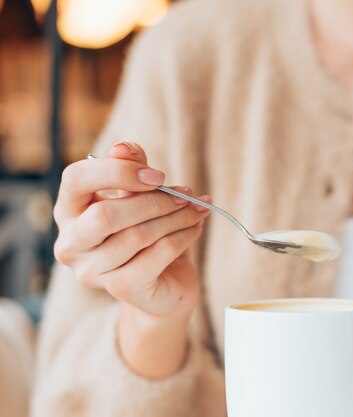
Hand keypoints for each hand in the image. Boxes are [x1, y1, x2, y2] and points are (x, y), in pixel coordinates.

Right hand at [54, 142, 209, 318]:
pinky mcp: (121, 288)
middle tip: (187, 194)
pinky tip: (196, 227)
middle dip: (155, 201)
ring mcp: (92, 271)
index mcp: (69, 211)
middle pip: (105, 215)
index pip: (75, 179)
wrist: (164, 284)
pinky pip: (158, 254)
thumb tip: (122, 148)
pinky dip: (183, 236)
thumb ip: (131, 167)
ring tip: (198, 209)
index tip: (158, 175)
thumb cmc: (147, 230)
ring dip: (177, 217)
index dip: (117, 171)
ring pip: (138, 235)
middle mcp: (70, 244)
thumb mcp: (140, 193)